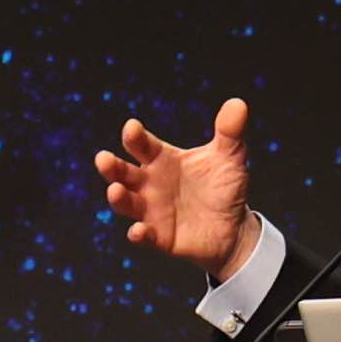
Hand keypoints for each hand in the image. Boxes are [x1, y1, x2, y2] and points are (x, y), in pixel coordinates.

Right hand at [95, 98, 261, 280]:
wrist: (235, 227)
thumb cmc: (224, 187)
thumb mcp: (230, 158)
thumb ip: (230, 132)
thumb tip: (237, 104)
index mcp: (162, 159)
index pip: (142, 145)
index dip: (135, 136)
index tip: (132, 128)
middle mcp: (150, 184)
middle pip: (123, 173)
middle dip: (111, 166)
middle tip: (103, 159)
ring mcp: (152, 211)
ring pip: (127, 203)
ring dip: (118, 197)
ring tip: (115, 190)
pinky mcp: (160, 237)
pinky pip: (145, 236)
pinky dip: (139, 234)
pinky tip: (138, 231)